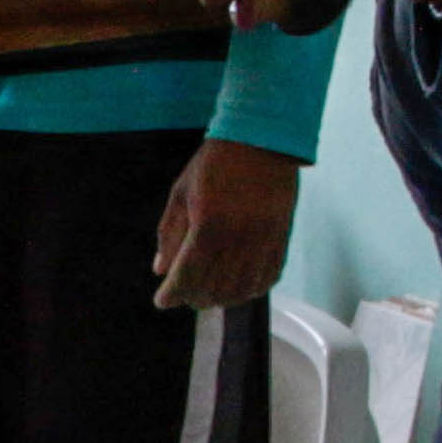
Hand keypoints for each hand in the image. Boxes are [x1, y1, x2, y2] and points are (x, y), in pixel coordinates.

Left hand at [152, 138, 300, 311]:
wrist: (260, 141)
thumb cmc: (214, 164)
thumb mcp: (181, 194)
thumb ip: (169, 234)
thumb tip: (159, 271)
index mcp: (208, 227)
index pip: (187, 277)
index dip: (172, 295)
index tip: (162, 301)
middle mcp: (238, 240)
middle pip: (213, 289)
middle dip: (193, 298)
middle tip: (183, 296)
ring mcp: (263, 241)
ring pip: (241, 290)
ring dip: (221, 299)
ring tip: (208, 295)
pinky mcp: (281, 239)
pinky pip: (268, 278)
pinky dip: (251, 290)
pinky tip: (238, 288)